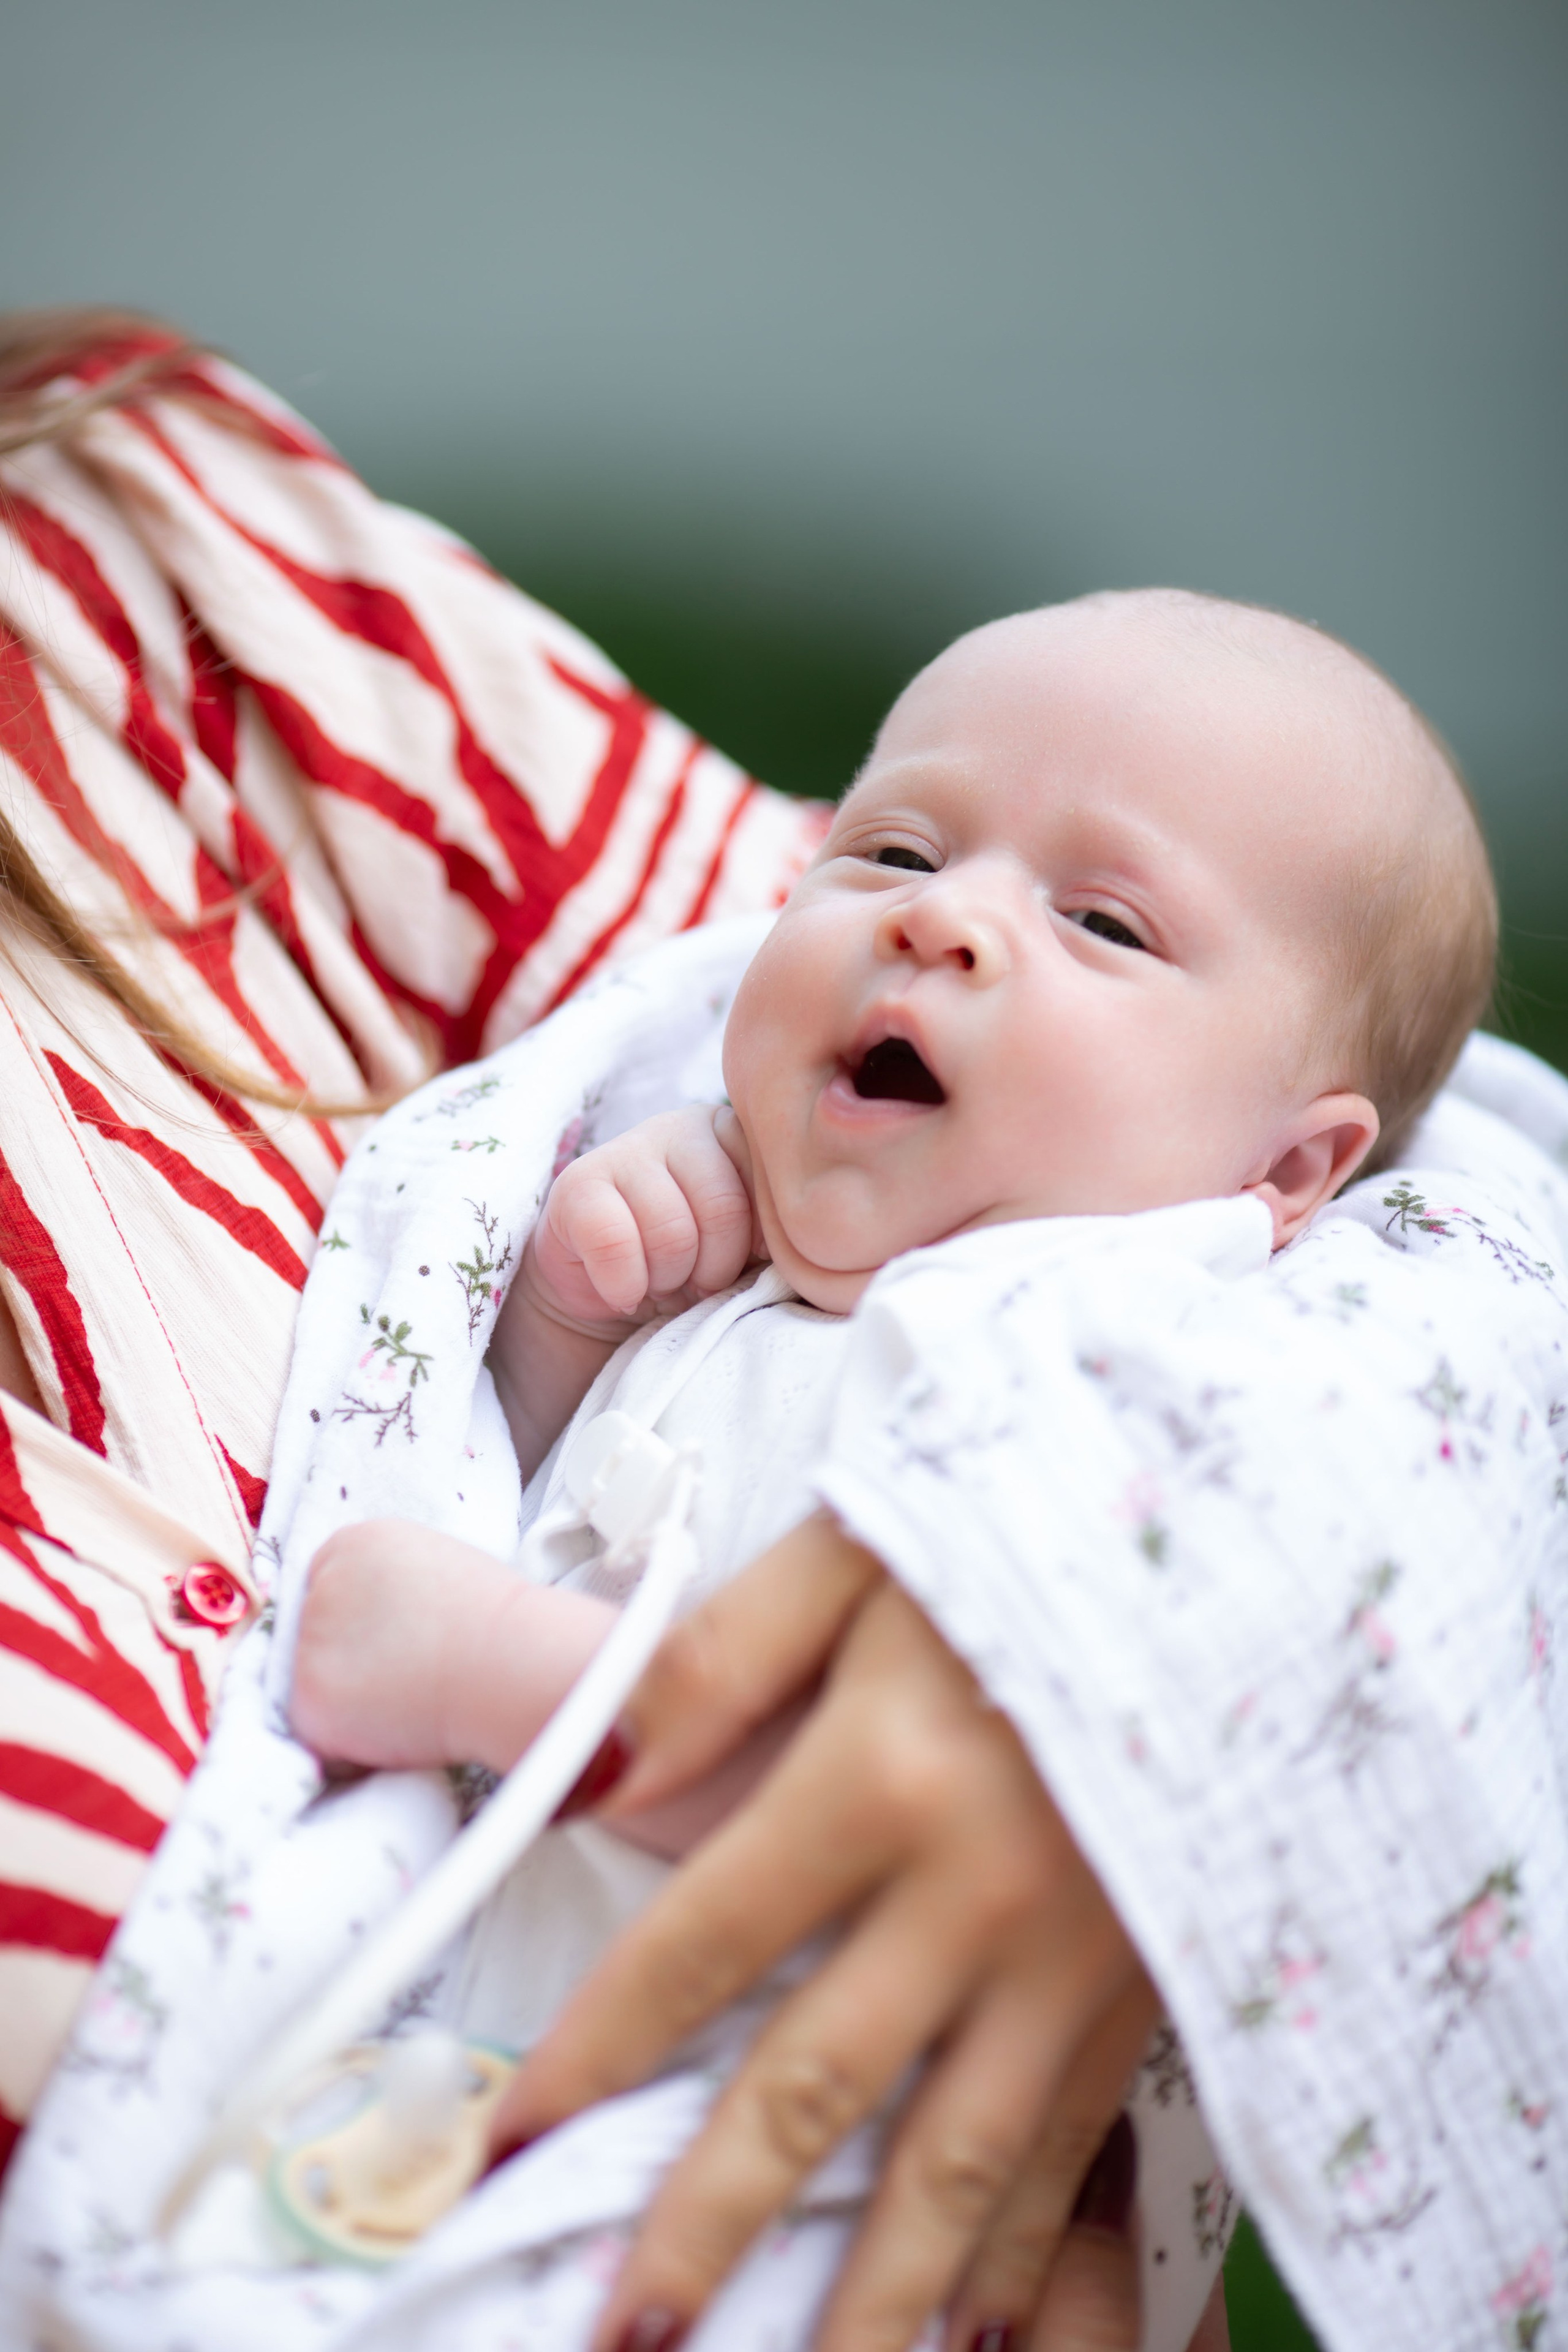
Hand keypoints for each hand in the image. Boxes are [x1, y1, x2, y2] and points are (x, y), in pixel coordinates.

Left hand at [291, 1519, 611, 1773]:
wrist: (509, 1662)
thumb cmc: (496, 1620)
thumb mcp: (435, 1567)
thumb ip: (386, 1585)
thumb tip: (373, 1623)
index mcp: (353, 1544)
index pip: (326, 1583)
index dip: (359, 1620)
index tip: (394, 1640)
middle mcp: (319, 1587)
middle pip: (314, 1634)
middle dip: (349, 1660)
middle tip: (406, 1674)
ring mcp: (308, 1645)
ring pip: (316, 1686)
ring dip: (352, 1704)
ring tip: (411, 1699)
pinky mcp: (308, 1701)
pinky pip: (319, 1734)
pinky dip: (352, 1746)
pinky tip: (400, 1727)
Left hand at [490, 1518, 1162, 2351]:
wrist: (1260, 1549)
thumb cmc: (1043, 1532)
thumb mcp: (866, 1545)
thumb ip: (720, 1657)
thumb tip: (588, 1771)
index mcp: (886, 1775)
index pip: (701, 1946)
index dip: (596, 2052)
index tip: (513, 2140)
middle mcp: (977, 1892)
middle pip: (813, 2091)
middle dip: (706, 2225)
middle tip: (622, 2335)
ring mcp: (1077, 1957)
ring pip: (952, 2164)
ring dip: (864, 2293)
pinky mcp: (1154, 1986)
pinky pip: (1073, 2150)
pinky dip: (1024, 2256)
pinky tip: (978, 2333)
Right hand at [525, 1106, 757, 1335]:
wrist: (612, 1290)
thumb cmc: (695, 1265)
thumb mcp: (747, 1248)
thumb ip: (777, 1232)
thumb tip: (803, 1247)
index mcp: (739, 1135)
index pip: (770, 1192)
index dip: (758, 1247)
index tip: (743, 1265)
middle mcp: (686, 1126)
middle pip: (723, 1210)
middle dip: (713, 1270)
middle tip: (696, 1283)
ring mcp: (627, 1146)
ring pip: (670, 1231)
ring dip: (667, 1280)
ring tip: (661, 1282)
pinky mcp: (576, 1183)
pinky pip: (614, 1243)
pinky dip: (624, 1285)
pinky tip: (625, 1289)